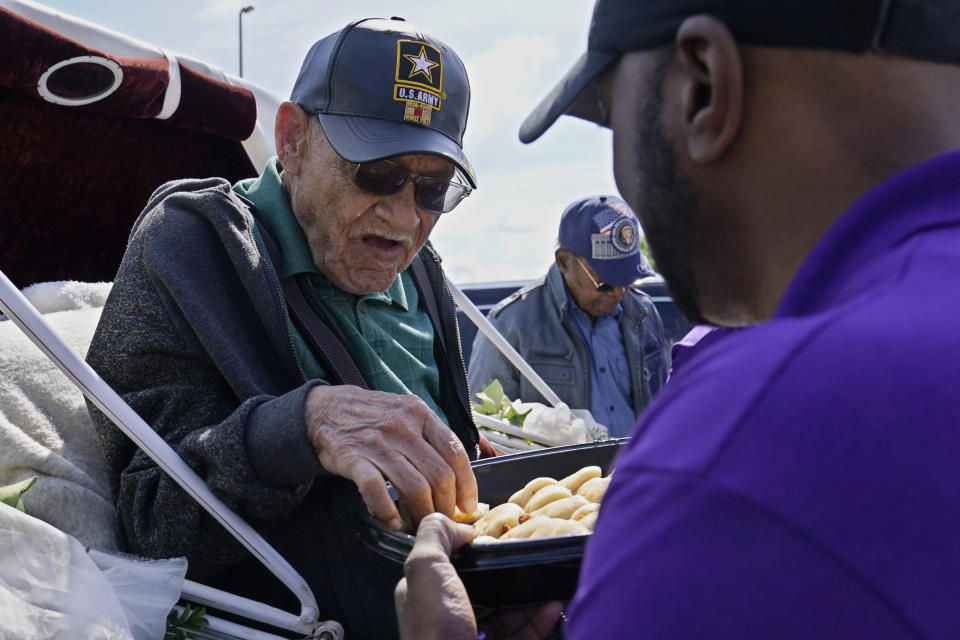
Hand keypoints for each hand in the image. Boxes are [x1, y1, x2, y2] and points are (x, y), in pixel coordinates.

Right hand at [305, 385, 477, 528]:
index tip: (467, 504)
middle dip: (446, 504)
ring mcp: (378, 442)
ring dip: (423, 512)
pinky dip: (388, 511)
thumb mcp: (405, 412)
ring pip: (415, 486)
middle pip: (439, 474)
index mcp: (420, 414)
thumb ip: (429, 436)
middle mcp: (402, 427)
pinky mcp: (354, 458)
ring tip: (422, 523)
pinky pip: (377, 490)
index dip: (466, 483)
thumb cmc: (371, 415)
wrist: (324, 409)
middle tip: (444, 518)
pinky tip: (393, 521)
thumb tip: (456, 472)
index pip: (455, 452)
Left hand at [395, 514, 562, 639]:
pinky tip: (553, 607)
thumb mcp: (425, 569)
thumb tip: (457, 525)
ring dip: (529, 597)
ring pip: (506, 612)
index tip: (493, 538)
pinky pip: (522, 634)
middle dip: (506, 574)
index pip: (445, 564)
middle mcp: (446, 617)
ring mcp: (472, 639)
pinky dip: (539, 620)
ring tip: (548, 584)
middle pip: (481, 588)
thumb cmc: (436, 631)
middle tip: (529, 561)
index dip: (467, 549)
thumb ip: (435, 536)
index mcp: (425, 595)